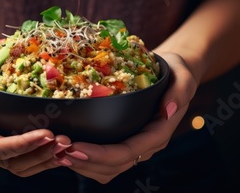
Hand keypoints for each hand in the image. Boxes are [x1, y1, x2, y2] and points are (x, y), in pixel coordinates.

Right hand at [0, 46, 72, 176]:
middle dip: (39, 154)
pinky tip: (60, 152)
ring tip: (67, 148)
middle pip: (10, 161)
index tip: (47, 133)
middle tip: (65, 142)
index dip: (22, 144)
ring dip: (44, 160)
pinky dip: (41, 158)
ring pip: (17, 166)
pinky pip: (21, 160)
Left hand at [57, 52, 198, 183]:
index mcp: (158, 133)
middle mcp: (145, 145)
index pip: (128, 151)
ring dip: (81, 165)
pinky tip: (65, 150)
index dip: (100, 154)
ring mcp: (134, 146)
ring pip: (106, 169)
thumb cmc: (175, 71)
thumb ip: (180, 92)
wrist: (172, 73)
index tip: (76, 147)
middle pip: (113, 166)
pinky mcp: (123, 141)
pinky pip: (103, 161)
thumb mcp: (183, 76)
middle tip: (57, 151)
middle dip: (85, 162)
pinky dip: (83, 160)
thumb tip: (167, 110)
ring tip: (56, 154)